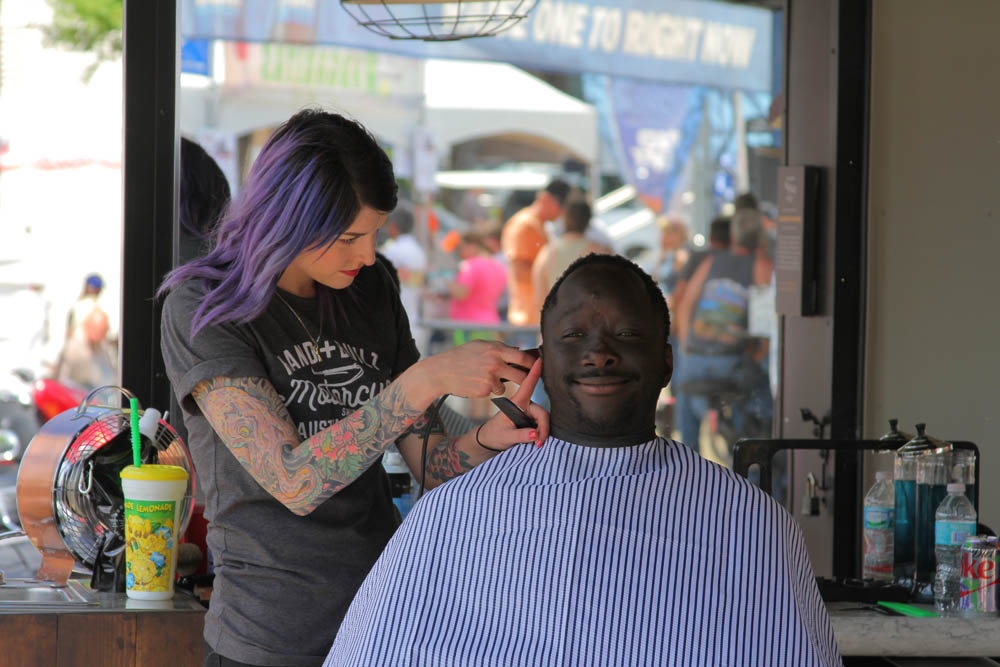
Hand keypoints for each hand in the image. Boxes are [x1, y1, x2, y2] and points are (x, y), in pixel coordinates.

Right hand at [403, 340, 538, 406]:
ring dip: (502, 385)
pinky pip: (495, 391)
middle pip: (522, 375)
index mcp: (496, 349)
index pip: (523, 357)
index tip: (537, 367)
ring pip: (507, 385)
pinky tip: (477, 384)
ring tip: (487, 379)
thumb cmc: (461, 356)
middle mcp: (495, 362)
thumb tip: (519, 350)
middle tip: (524, 380)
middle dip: (525, 380)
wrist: (441, 371)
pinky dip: (490, 390)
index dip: (532, 364)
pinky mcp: (485, 390)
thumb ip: (500, 347)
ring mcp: (490, 377)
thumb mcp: (480, 345)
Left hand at [475, 358, 548, 448]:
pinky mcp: (533, 420)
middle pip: (542, 413)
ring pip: (544, 420)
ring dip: (542, 433)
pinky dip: (541, 434)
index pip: (527, 385)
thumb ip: (520, 436)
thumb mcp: (505, 437)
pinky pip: (543, 425)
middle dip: (543, 428)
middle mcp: (525, 406)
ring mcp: (530, 413)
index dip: (534, 372)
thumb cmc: (495, 434)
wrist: (490, 441)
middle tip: (538, 442)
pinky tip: (536, 441)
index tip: (540, 359)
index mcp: (517, 403)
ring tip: (535, 444)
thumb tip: (535, 434)